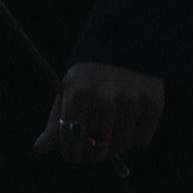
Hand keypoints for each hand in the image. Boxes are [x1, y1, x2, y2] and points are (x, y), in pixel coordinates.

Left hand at [33, 61, 164, 164]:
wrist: (123, 39)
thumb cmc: (89, 74)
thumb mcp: (68, 91)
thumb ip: (56, 123)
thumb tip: (39, 149)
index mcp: (78, 93)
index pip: (72, 143)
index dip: (71, 152)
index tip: (73, 152)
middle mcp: (104, 97)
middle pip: (97, 149)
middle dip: (92, 151)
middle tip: (92, 141)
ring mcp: (131, 100)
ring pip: (121, 146)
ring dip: (115, 144)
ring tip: (110, 126)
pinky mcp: (152, 102)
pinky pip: (142, 138)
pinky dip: (134, 136)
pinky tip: (128, 118)